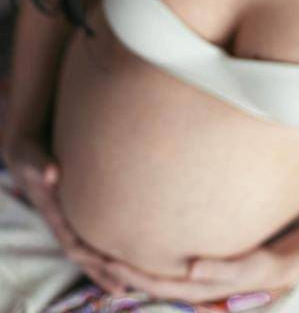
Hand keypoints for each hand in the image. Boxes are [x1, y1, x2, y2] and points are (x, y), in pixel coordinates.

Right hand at [2, 134, 125, 294]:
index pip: (71, 241)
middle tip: (123, 289)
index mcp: (53, 213)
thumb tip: (51, 173)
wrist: (27, 155)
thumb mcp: (35, 159)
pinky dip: (103, 255)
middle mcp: (61, 223)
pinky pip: (89, 241)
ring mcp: (68, 222)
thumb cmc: (34, 157)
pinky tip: (121, 263)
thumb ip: (42, 165)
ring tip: (125, 289)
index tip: (110, 265)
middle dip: (100, 272)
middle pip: (81, 255)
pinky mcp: (76, 216)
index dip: (90, 254)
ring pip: (86, 252)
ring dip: (104, 270)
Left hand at [106, 245, 295, 305]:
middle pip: (147, 283)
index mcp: (196, 290)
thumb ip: (221, 269)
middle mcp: (188, 289)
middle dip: (123, 271)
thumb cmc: (262, 267)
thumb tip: (191, 268)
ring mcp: (191, 281)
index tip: (109, 260)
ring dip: (132, 267)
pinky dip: (148, 261)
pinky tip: (138, 247)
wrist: (276, 271)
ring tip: (108, 249)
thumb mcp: (248, 267)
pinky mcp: (194, 272)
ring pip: (153, 277)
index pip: (155, 284)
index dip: (132, 274)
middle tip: (96, 252)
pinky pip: (165, 269)